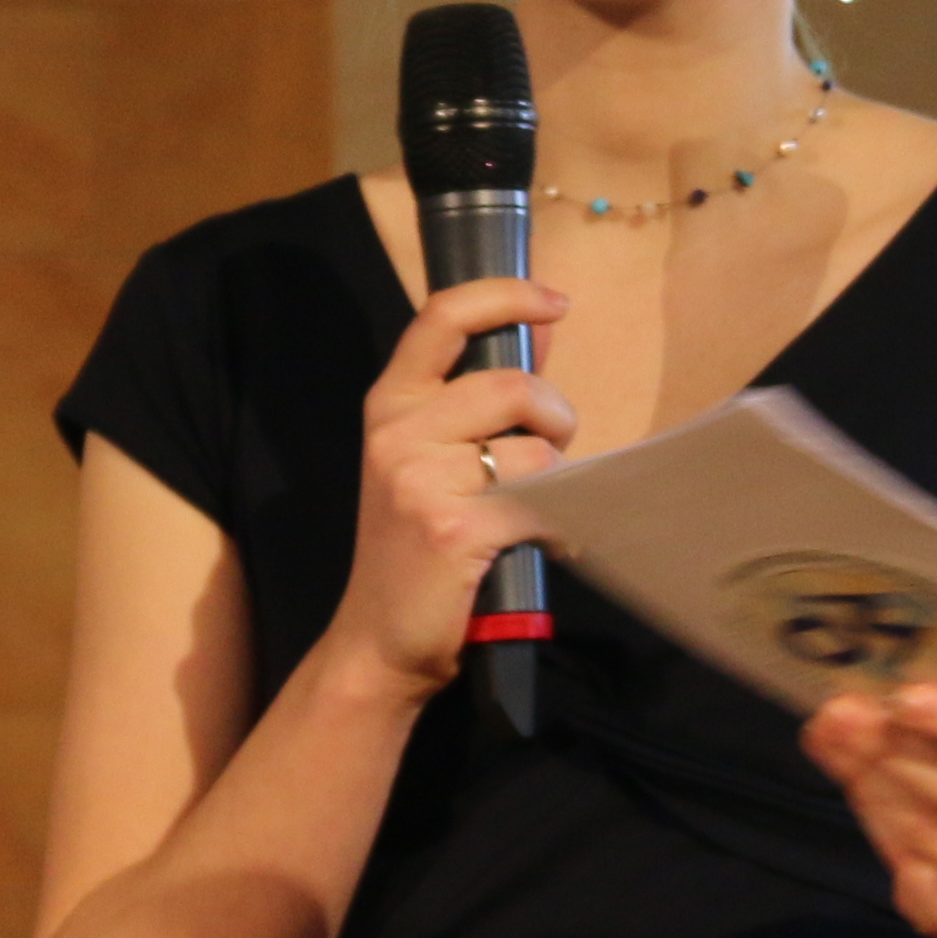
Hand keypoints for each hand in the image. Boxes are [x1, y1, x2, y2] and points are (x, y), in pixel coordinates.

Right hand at [337, 275, 576, 694]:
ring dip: (557, 477)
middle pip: (512, 385)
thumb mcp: (429, 457)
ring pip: (536, 448)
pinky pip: (541, 502)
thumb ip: (481, 392)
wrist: (377, 641)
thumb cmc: (413, 547)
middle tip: (551, 450)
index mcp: (390, 405)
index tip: (555, 302)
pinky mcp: (453, 529)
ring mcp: (421, 481)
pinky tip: (543, 541)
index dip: (505, 296)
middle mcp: (397, 433)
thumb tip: (540, 329)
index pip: (442, 317)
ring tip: (535, 505)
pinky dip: (559, 524)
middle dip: (556, 416)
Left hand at [805, 682, 936, 937]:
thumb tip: (837, 713)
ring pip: (933, 838)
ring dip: (879, 793)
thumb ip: (930, 729)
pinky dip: (896, 854)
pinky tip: (888, 829)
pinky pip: (920, 885)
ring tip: (847, 754)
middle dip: (897, 754)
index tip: (905, 698)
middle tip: (844, 720)